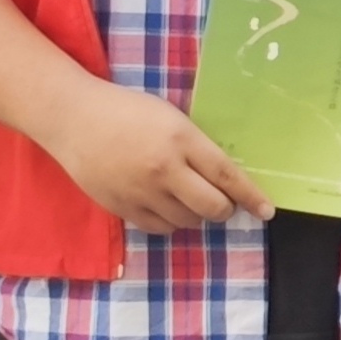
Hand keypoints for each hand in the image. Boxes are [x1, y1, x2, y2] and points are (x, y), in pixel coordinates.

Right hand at [47, 77, 272, 232]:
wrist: (74, 118)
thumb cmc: (127, 111)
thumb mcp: (171, 118)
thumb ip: (197, 146)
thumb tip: (226, 178)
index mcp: (181, 139)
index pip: (227, 176)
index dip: (251, 197)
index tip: (267, 211)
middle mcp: (164, 169)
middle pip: (212, 207)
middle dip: (225, 208)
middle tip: (222, 201)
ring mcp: (141, 192)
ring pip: (188, 221)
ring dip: (196, 214)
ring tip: (186, 196)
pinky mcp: (122, 207)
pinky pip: (160, 228)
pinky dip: (171, 221)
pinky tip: (166, 205)